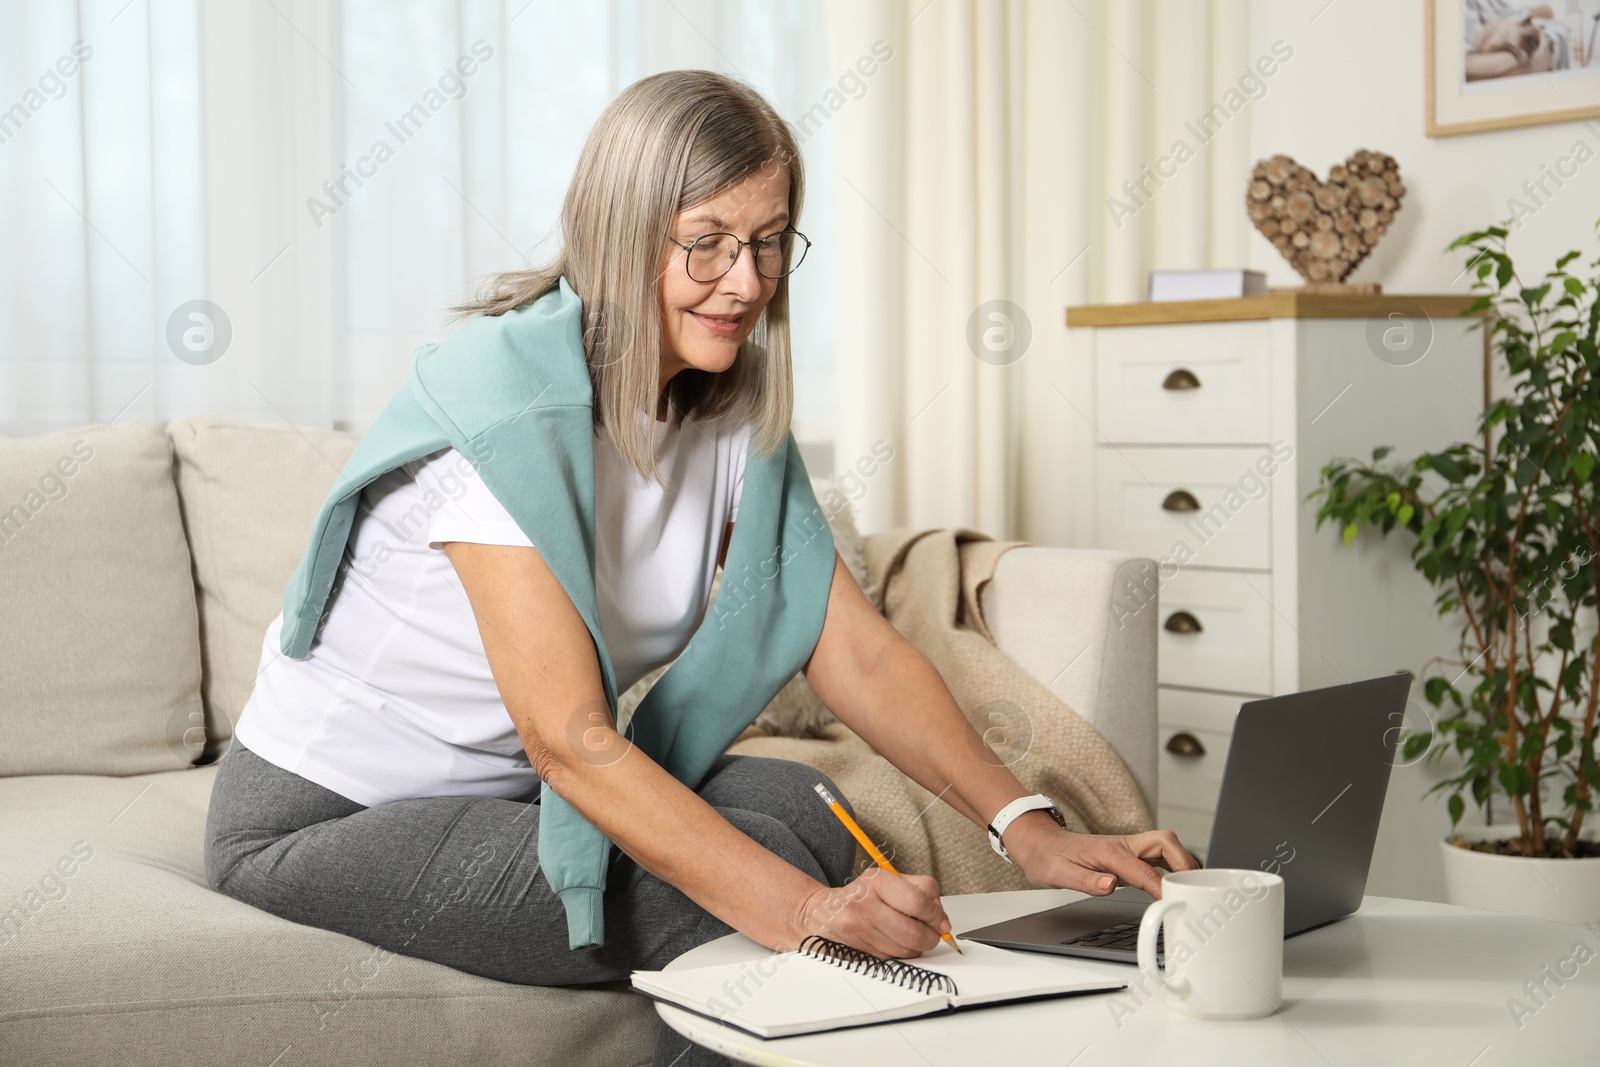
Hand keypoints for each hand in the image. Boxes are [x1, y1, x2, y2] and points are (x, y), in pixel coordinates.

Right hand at [788, 869, 953, 958]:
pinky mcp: (856, 951)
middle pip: (914, 932)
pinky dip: (900, 954)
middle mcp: (863, 905)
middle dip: (931, 937)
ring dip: (916, 948)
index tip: (941, 922)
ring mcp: (857, 930)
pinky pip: (892, 959)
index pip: (918, 902)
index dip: (936, 916)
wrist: (821, 913)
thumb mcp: (889, 880)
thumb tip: (943, 921)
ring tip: (909, 935)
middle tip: (933, 935)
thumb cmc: (861, 896)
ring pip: (905, 950)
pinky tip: (893, 942)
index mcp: (875, 881)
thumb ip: (921, 892)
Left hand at [1004, 812, 1198, 897]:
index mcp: (1108, 852)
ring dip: (1182, 862)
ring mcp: (1126, 847)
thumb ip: (1085, 880)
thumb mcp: (1058, 874)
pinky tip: (1176, 882)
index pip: (1143, 870)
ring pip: (1165, 846)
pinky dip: (1172, 866)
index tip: (1174, 902)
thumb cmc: (1048, 858)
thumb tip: (1110, 885)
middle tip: (1194, 887)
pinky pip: (1157, 856)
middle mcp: (1122, 845)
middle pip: (1165, 843)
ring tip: (1194, 886)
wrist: (1038, 843)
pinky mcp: (1127, 853)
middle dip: (1184, 862)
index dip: (1161, 887)